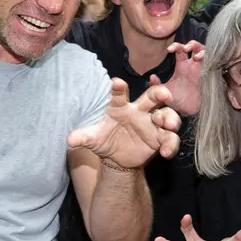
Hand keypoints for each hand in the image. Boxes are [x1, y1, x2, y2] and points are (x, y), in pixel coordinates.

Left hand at [67, 79, 181, 167]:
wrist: (117, 158)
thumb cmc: (105, 140)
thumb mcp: (93, 139)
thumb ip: (83, 137)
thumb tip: (70, 140)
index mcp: (119, 106)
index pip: (119, 93)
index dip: (118, 87)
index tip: (116, 83)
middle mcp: (138, 111)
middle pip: (152, 96)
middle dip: (159, 92)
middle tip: (164, 94)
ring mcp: (151, 123)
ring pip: (166, 114)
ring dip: (169, 118)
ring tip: (168, 125)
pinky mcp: (160, 138)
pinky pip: (169, 139)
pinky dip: (170, 145)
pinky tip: (165, 153)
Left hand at [149, 40, 203, 116]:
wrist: (188, 112)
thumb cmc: (177, 101)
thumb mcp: (164, 91)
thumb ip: (156, 85)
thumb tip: (152, 76)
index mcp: (181, 66)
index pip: (179, 50)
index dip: (175, 46)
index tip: (168, 50)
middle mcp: (192, 65)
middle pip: (193, 47)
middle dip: (189, 44)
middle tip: (183, 49)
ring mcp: (201, 69)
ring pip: (204, 51)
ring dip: (199, 48)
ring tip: (194, 54)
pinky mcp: (209, 74)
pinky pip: (212, 61)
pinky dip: (207, 56)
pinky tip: (200, 59)